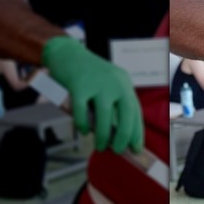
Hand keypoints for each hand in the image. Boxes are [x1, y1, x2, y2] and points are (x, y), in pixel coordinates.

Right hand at [41, 36, 142, 153]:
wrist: (66, 52)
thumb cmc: (87, 74)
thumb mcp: (107, 85)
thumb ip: (113, 104)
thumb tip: (117, 134)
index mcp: (124, 83)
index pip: (135, 110)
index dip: (137, 130)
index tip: (136, 147)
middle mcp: (115, 82)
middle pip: (126, 112)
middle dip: (124, 135)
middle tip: (119, 151)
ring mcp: (97, 82)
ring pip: (104, 114)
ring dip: (103, 135)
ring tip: (100, 147)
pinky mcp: (79, 84)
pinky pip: (81, 110)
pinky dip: (83, 124)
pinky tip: (84, 131)